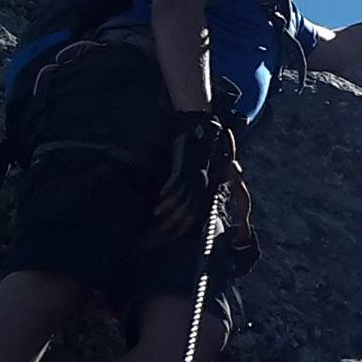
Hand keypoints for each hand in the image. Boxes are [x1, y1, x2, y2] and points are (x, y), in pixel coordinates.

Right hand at [153, 112, 239, 238]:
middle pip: (188, 206)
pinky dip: (168, 189)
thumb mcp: (200, 167)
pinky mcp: (183, 165)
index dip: (188, 221)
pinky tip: (160, 196)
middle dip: (176, 219)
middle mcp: (199, 181)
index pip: (197, 208)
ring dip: (169, 207)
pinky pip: (175, 180)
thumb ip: (195, 182)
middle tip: (165, 230)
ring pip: (181, 196)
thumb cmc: (198, 148)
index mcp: (204, 183)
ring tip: (158, 214)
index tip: (179, 232)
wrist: (198, 129)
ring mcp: (190, 174)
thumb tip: (185, 196)